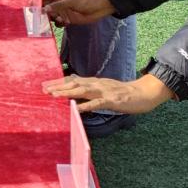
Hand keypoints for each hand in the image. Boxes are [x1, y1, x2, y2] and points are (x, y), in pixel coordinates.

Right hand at [42, 0, 113, 26]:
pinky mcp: (64, 19)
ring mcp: (60, 11)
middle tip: (41, 18)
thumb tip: (43, 11)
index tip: (30, 8)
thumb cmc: (85, 0)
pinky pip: (56, 23)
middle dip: (42, 13)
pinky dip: (59, 24)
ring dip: (52, 19)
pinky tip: (66, 22)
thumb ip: (56, 6)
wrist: (98, 9)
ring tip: (60, 19)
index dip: (35, 1)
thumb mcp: (69, 1)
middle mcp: (55, 2)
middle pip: (43, 7)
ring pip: (49, 16)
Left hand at [43, 74, 173, 113]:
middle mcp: (97, 84)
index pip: (72, 79)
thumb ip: (90, 87)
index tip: (44, 84)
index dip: (58, 82)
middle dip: (58, 86)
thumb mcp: (103, 87)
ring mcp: (104, 91)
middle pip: (74, 83)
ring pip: (82, 90)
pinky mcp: (112, 100)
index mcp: (94, 82)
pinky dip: (85, 105)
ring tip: (54, 95)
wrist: (143, 93)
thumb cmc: (122, 93)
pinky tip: (75, 108)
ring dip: (67, 93)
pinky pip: (97, 103)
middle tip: (43, 89)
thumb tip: (76, 84)